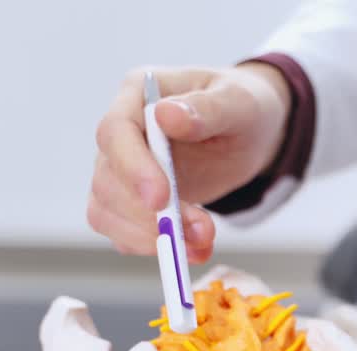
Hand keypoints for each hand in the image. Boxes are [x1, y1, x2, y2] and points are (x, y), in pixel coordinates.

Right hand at [88, 63, 291, 261]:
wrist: (249, 136)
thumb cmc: (242, 107)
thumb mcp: (238, 102)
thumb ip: (206, 108)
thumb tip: (166, 115)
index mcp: (137, 96)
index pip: (115, 132)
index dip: (132, 168)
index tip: (160, 199)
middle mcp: (120, 134)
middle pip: (107, 181)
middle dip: (149, 216)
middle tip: (199, 231)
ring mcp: (121, 171)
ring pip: (107, 213)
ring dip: (151, 237)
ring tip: (202, 242)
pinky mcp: (131, 204)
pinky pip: (125, 234)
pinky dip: (156, 248)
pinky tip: (195, 249)